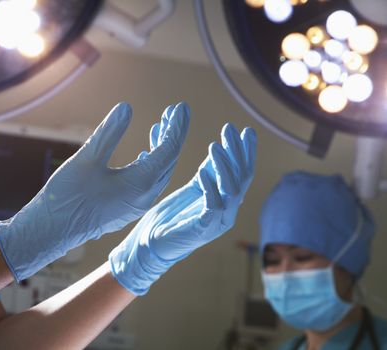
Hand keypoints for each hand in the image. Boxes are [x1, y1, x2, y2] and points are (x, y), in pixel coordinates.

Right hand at [0, 102, 189, 280]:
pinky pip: (148, 183)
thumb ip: (109, 133)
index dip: (176, 127)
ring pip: (159, 172)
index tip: (182, 107)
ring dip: (162, 149)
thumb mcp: (87, 159)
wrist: (52, 231)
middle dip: (173, 135)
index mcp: (140, 184)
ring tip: (161, 126)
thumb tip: (127, 107)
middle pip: (168, 161)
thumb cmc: (67, 196)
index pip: (168, 150)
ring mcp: (137, 205)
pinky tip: (144, 153)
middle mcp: (145, 197)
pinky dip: (150, 163)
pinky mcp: (127, 208)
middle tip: (175, 111)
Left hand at [109, 123, 255, 294]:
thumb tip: (220, 148)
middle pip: (242, 178)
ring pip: (231, 191)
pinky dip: (210, 189)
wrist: (150, 245)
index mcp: (226, 202)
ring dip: (224, 166)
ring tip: (214, 146)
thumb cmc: (171, 217)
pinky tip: (203, 172)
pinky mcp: (202, 230)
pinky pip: (212, 207)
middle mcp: (227, 212)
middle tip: (229, 129)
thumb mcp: (193, 188)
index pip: (243, 173)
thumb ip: (208, 172)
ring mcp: (217, 223)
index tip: (244, 130)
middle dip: (237, 152)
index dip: (245, 152)